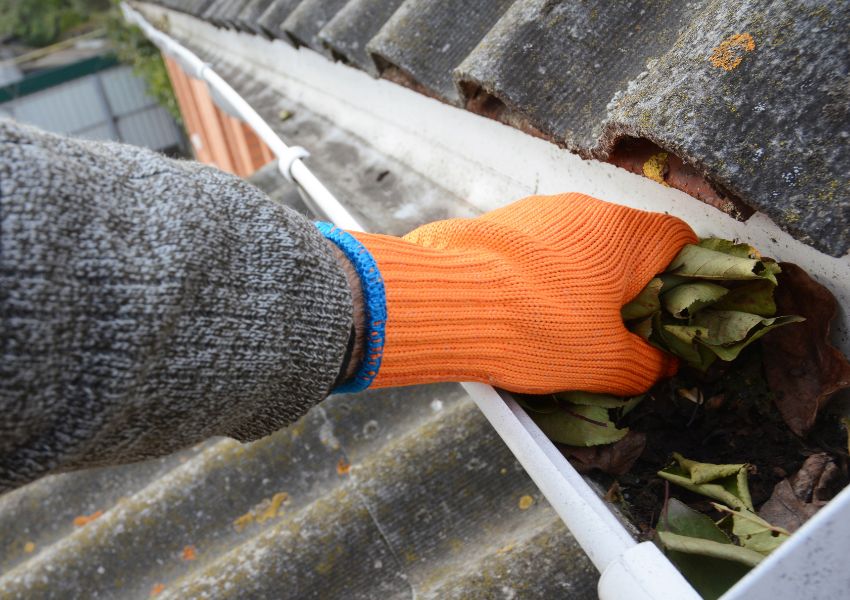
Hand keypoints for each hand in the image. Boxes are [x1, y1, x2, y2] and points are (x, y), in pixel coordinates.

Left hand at [333, 193, 696, 394]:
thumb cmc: (535, 326)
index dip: (686, 277)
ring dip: (584, 279)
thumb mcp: (604, 362)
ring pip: (580, 245)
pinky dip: (544, 274)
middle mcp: (586, 209)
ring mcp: (538, 210)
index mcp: (626, 234)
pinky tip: (526, 307)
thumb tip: (663, 366)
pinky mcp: (500, 221)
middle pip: (627, 243)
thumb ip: (647, 365)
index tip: (676, 311)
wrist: (444, 301)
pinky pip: (539, 247)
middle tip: (620, 329)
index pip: (681, 241)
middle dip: (629, 285)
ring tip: (566, 323)